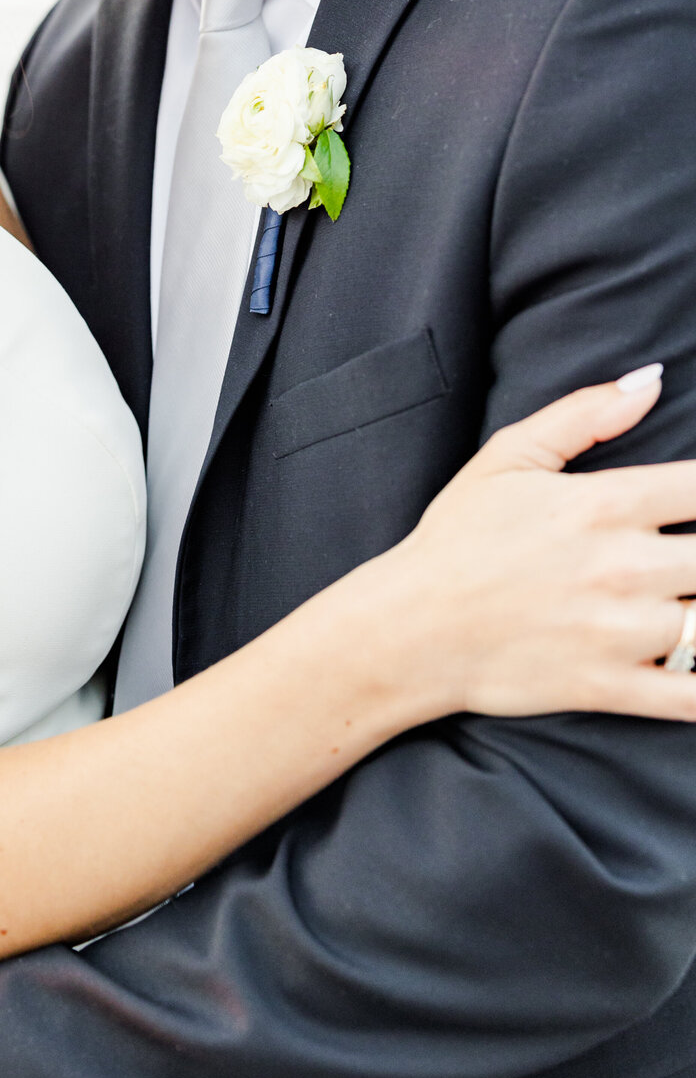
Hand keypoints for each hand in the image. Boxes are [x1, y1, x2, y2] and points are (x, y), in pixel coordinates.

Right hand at [392, 367, 695, 720]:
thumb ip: (584, 414)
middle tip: (689, 557)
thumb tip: (653, 379)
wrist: (410, 629)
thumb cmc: (458, 539)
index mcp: (603, 503)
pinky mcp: (612, 688)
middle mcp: (622, 566)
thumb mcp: (508, 457)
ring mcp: (621, 633)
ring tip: (688, 599)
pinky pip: (695, 698)